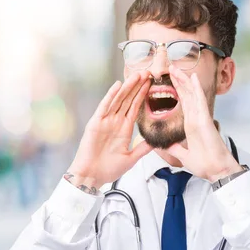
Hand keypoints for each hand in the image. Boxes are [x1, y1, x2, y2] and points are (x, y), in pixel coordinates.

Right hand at [66, 72, 152, 190]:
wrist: (92, 177)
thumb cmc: (109, 169)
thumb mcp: (131, 158)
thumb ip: (143, 148)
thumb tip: (157, 141)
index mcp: (124, 129)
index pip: (136, 107)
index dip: (143, 95)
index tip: (151, 83)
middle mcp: (115, 122)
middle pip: (128, 100)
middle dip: (137, 86)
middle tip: (147, 72)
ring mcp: (105, 121)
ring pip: (118, 100)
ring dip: (127, 87)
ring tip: (137, 75)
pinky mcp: (95, 123)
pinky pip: (104, 107)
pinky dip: (111, 96)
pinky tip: (118, 85)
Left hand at [167, 65, 240, 181]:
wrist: (216, 171)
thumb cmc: (205, 165)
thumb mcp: (183, 156)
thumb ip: (175, 148)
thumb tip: (164, 145)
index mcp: (191, 125)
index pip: (183, 103)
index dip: (177, 91)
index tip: (170, 80)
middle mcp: (196, 119)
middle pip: (186, 95)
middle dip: (178, 81)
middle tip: (170, 66)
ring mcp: (201, 118)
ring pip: (191, 95)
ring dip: (184, 80)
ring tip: (176, 67)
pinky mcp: (205, 120)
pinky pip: (199, 102)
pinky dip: (196, 89)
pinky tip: (193, 77)